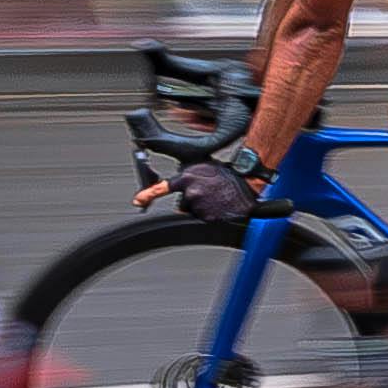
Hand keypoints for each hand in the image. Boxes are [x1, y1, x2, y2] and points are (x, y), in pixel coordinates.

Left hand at [141, 151, 268, 224]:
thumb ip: (189, 176)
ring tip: (217, 199)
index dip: (148, 194)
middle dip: (193, 200)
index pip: (163, 186)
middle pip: (182, 202)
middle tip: (210, 193)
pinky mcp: (205, 215)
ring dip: (202, 207)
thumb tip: (180, 185)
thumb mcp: (205, 168)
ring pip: (192, 211)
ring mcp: (197, 203)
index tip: (138, 200)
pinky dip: (210, 215)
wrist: (249, 186)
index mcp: (188, 175)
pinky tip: (219, 207)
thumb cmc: (230, 178)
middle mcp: (190, 188)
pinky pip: (202, 218)